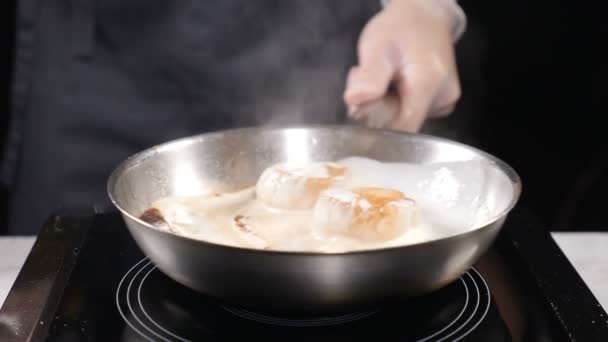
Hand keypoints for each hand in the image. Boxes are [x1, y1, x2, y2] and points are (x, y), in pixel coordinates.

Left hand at [343, 0, 464, 131]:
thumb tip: (355, 100)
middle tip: (367, 78)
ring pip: (404, 120)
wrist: (424, 16)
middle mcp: (443, 99)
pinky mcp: (442, 104)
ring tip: (383, 75)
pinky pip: (411, 114)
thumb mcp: (377, 46)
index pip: (400, 128)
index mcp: (428, 85)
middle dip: (376, 107)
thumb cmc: (399, 29)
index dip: (376, 121)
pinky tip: (394, 83)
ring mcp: (445, 103)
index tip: (364, 99)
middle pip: (400, 124)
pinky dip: (397, 103)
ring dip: (385, 104)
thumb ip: (369, 76)